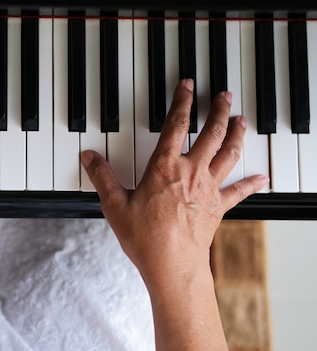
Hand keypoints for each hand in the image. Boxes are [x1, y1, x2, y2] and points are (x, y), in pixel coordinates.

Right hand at [81, 79, 266, 281]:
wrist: (172, 265)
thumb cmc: (145, 237)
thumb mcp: (114, 205)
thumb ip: (102, 176)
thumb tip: (89, 157)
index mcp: (165, 167)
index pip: (176, 125)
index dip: (182, 101)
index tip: (187, 86)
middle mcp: (191, 172)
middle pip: (211, 133)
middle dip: (218, 111)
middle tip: (224, 95)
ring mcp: (208, 188)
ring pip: (229, 154)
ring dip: (237, 134)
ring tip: (241, 120)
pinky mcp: (218, 207)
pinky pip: (239, 191)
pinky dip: (252, 183)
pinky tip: (262, 178)